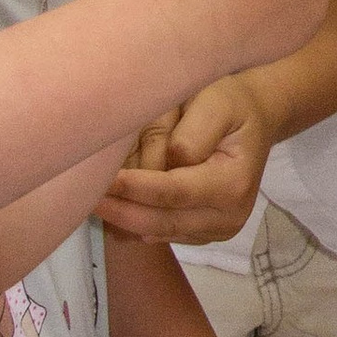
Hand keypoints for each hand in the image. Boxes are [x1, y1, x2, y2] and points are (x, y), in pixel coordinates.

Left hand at [100, 71, 272, 243]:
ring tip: (92, 199)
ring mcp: (215, 231)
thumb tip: (165, 163)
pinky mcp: (201, 234)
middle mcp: (228, 216)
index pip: (174, 192)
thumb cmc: (230, 104)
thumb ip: (192, 133)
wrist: (254, 119)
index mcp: (233, 183)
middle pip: (162, 221)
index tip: (102, 181)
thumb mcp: (216, 102)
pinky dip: (135, 221)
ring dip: (124, 217)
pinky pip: (160, 233)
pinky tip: (114, 204)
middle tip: (83, 198)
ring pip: (156, 232)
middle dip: (121, 211)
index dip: (136, 189)